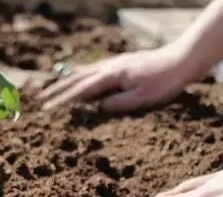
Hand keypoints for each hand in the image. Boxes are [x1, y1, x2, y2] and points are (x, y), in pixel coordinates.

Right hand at [38, 46, 197, 112]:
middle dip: (57, 90)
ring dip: (66, 82)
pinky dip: (81, 76)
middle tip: (40, 100)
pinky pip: (95, 70)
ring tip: (52, 90)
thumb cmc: (165, 81)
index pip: (81, 90)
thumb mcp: (142, 98)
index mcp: (112, 76)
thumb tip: (97, 108)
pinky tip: (80, 79)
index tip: (47, 110)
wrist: (182, 60)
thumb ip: (118, 103)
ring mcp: (115, 64)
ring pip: (84, 72)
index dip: (63, 101)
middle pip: (77, 79)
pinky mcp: (122, 64)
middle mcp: (109, 67)